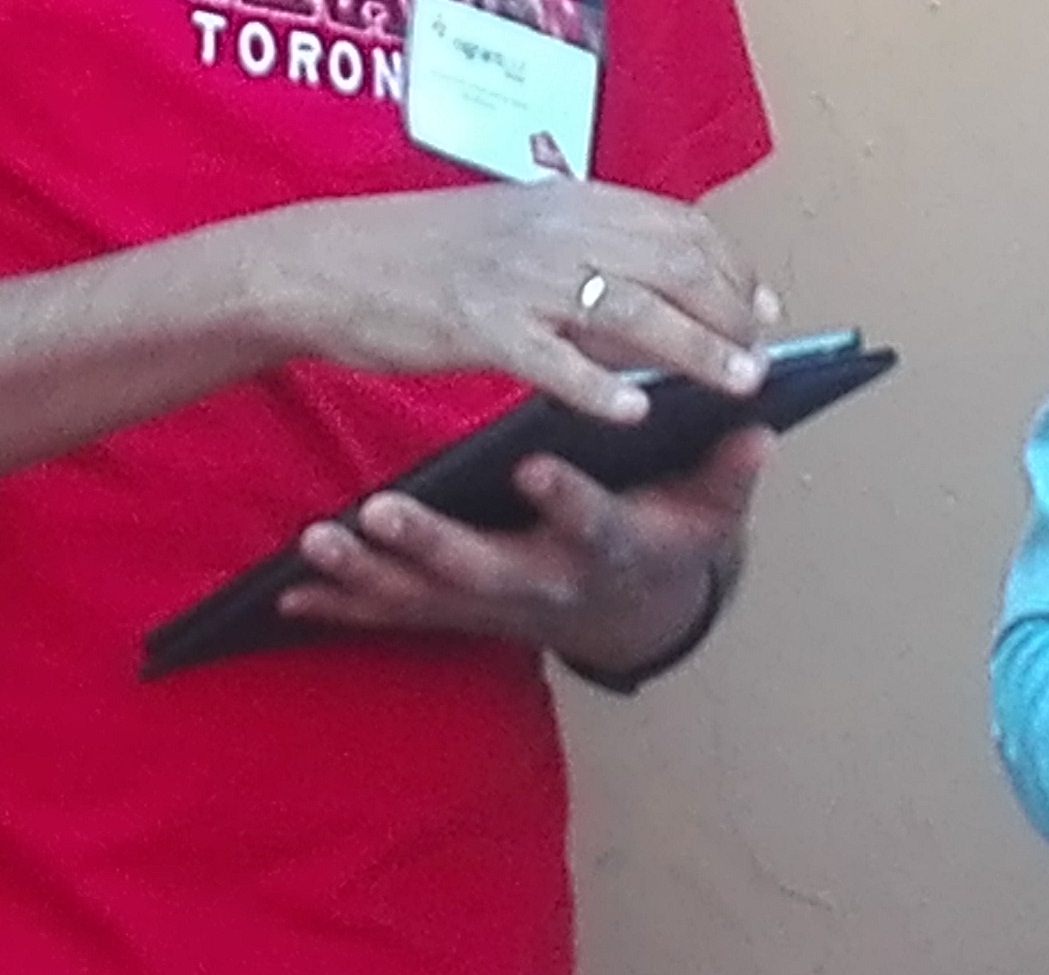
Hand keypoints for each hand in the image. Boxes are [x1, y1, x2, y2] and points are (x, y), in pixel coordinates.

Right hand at [240, 176, 777, 419]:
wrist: (327, 263)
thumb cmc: (414, 253)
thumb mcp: (508, 231)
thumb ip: (577, 251)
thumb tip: (644, 287)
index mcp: (564, 200)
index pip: (676, 224)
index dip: (732, 266)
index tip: (763, 305)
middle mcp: (554, 229)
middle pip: (674, 264)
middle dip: (732, 311)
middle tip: (763, 356)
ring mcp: (519, 277)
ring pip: (634, 309)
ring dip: (697, 348)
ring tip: (738, 381)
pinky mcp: (481, 325)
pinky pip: (555, 358)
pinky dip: (601, 385)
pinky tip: (634, 411)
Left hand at [276, 425, 765, 667]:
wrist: (637, 614)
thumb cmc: (669, 539)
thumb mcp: (708, 512)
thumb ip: (726, 475)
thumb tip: (759, 433)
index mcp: (604, 549)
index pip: (590, 522)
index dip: (567, 498)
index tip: (537, 465)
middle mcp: (543, 585)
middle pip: (483, 570)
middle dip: (431, 545)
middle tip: (380, 512)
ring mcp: (493, 605)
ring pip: (426, 596)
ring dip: (368, 574)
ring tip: (316, 540)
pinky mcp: (458, 613)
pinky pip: (395, 616)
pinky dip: (343, 607)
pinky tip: (289, 595)